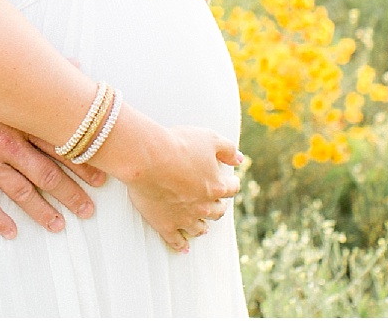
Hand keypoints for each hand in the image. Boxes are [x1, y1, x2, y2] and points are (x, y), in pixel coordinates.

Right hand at [0, 88, 106, 240]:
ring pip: (20, 191)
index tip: (101, 178)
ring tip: (58, 225)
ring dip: (41, 210)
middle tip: (88, 210)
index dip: (82, 163)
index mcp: (19, 120)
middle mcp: (7, 143)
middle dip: (70, 193)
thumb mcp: (3, 75)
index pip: (59, 146)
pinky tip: (11, 231)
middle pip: (46, 173)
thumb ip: (40, 74)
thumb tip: (74, 63)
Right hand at [116, 121, 241, 252]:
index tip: (230, 182)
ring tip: (202, 226)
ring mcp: (184, 218)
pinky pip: (176, 241)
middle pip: (217, 211)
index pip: (232, 188)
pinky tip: (184, 248)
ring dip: (202, 226)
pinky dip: (181, 245)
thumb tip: (240, 158)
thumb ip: (227, 149)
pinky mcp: (165, 224)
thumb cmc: (178, 144)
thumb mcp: (209, 138)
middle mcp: (204, 206)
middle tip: (215, 204)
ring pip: (199, 228)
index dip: (232, 184)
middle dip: (218, 207)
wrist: (148, 158)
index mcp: (216, 186)